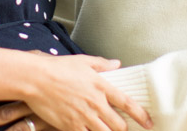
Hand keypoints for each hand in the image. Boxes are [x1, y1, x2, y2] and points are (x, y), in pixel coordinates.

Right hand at [0, 54, 151, 130]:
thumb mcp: (84, 61)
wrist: (36, 80)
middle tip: (124, 128)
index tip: (149, 122)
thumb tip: (118, 63)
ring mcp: (83, 117)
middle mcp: (96, 104)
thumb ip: (103, 64)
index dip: (141, 115)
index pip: (128, 103)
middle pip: (119, 125)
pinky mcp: (70, 126)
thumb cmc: (59, 68)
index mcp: (102, 86)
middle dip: (124, 129)